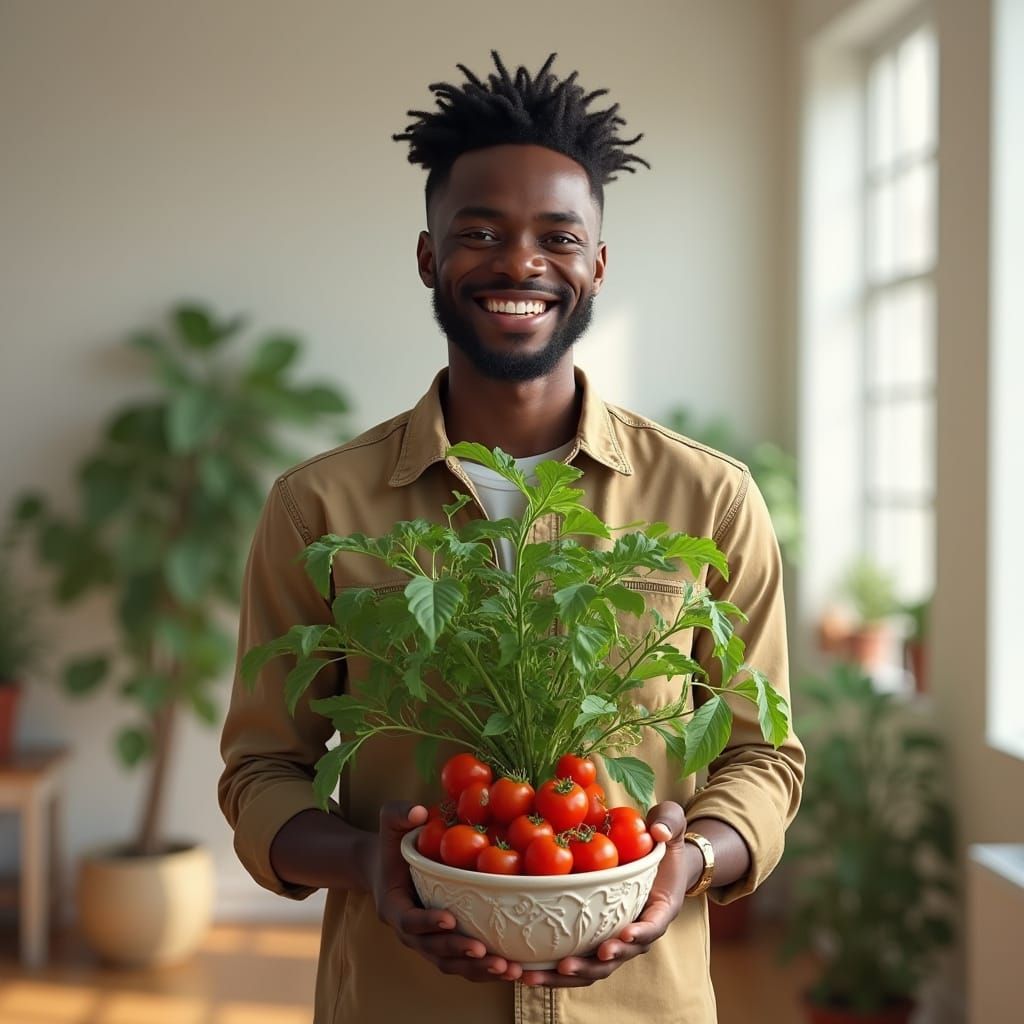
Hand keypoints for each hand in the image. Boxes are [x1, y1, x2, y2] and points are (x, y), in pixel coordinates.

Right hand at [370, 801, 522, 982]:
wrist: (390, 867)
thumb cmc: (393, 843)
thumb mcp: (389, 823)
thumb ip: (399, 814)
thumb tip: (419, 812)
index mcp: (394, 907)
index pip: (409, 921)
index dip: (428, 922)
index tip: (450, 918)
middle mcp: (411, 933)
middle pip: (434, 951)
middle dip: (459, 952)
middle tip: (484, 951)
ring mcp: (430, 943)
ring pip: (453, 964)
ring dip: (478, 970)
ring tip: (507, 969)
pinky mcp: (448, 946)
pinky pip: (466, 964)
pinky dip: (487, 970)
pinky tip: (515, 969)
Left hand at [520, 801, 691, 987]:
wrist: (657, 858)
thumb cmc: (662, 840)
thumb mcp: (670, 824)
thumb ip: (666, 823)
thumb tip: (657, 831)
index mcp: (659, 908)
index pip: (652, 926)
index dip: (640, 934)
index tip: (623, 936)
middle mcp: (637, 931)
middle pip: (617, 958)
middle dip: (591, 965)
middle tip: (568, 964)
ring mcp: (614, 937)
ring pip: (592, 967)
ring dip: (564, 975)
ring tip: (534, 977)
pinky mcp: (593, 937)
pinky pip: (576, 957)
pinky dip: (553, 968)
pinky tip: (524, 970)